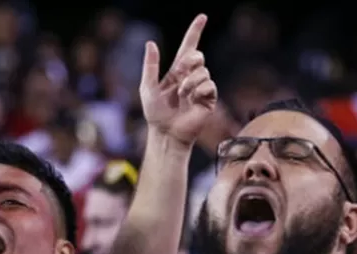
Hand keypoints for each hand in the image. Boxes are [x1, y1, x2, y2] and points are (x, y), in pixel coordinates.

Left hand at [139, 14, 216, 146]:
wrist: (166, 133)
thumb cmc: (155, 114)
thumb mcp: (147, 87)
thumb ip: (150, 66)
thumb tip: (151, 43)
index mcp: (176, 72)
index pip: (188, 48)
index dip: (195, 32)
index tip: (202, 17)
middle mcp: (190, 77)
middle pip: (198, 55)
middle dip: (190, 61)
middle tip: (179, 74)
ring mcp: (200, 87)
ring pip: (203, 71)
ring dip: (190, 81)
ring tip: (182, 95)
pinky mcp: (209, 98)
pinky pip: (209, 84)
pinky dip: (198, 90)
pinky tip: (191, 100)